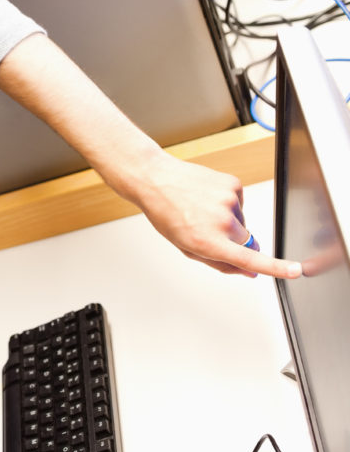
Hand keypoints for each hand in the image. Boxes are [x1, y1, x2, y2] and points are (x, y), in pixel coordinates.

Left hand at [129, 152, 301, 278]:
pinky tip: (205, 198)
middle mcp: (223, 222)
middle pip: (246, 242)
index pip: (249, 259)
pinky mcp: (234, 185)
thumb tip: (249, 271)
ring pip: (242, 222)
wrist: (156, 180)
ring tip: (199, 210)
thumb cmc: (166, 214)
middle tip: (206, 229)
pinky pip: (238, 203)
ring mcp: (230, 201)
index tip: (295, 271)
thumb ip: (219, 263)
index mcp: (208, 241)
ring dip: (227, 220)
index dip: (276, 267)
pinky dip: (226, 204)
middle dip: (232, 241)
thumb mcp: (185, 247)